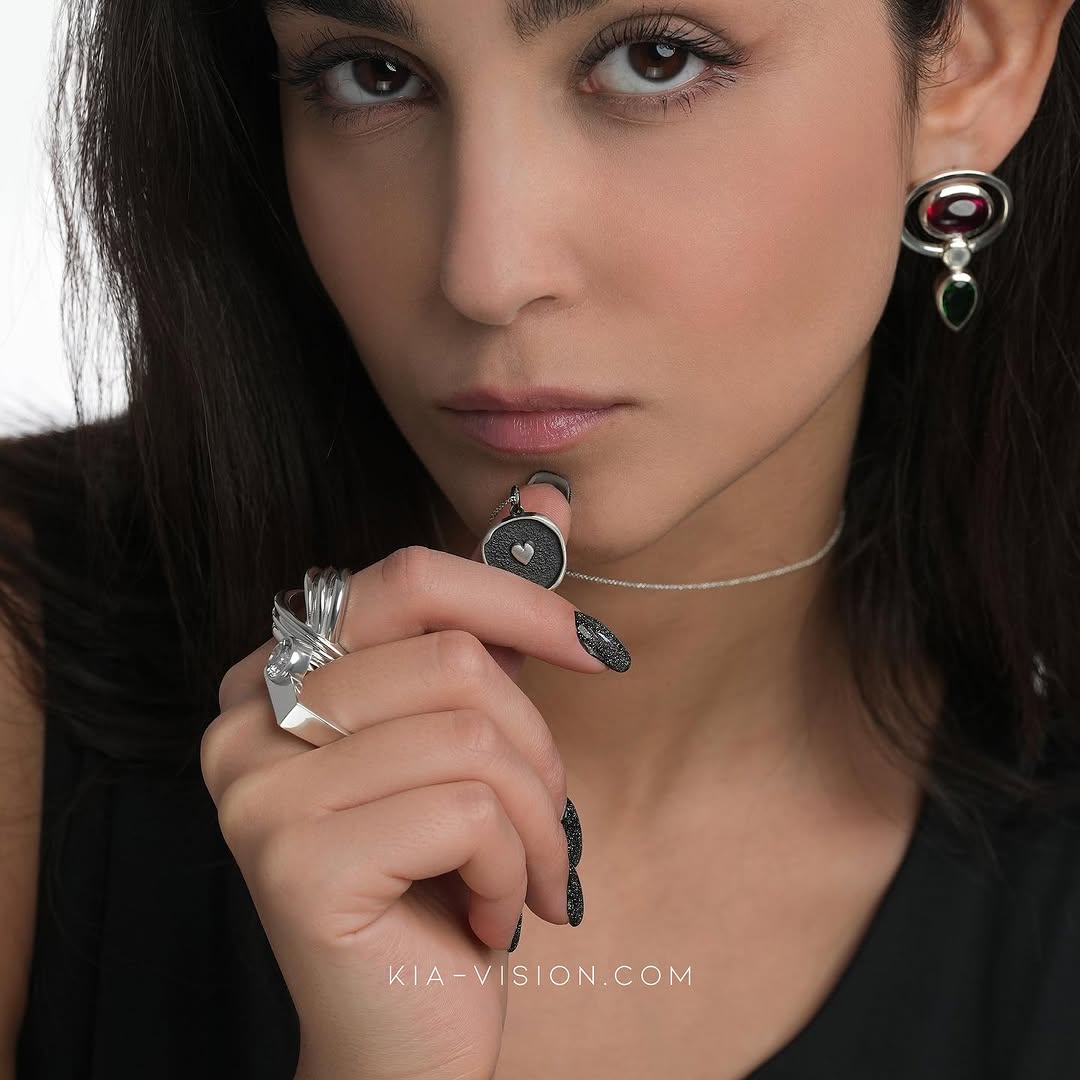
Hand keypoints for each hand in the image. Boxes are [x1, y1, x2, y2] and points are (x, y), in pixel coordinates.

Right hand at [200, 482, 620, 1079]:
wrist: (403, 1037)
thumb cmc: (440, 879)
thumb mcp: (466, 739)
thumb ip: (490, 619)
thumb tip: (548, 502)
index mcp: (276, 674)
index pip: (407, 581)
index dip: (517, 603)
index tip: (596, 651)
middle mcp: (244, 719)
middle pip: (453, 662)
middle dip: (537, 751)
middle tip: (548, 824)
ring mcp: (256, 788)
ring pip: (471, 735)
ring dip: (538, 821)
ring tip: (530, 876)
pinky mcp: (294, 859)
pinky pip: (466, 811)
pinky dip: (515, 868)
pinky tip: (492, 917)